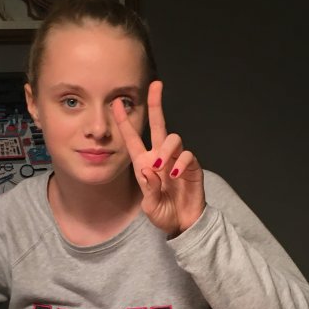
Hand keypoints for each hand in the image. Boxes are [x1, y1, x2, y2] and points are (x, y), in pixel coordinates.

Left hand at [112, 81, 205, 236]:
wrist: (183, 223)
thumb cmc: (163, 213)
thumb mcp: (149, 206)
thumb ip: (148, 189)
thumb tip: (149, 170)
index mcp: (144, 163)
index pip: (133, 139)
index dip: (124, 121)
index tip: (116, 103)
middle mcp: (160, 157)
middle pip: (158, 125)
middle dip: (156, 104)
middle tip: (155, 86)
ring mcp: (177, 160)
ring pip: (173, 139)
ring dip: (166, 149)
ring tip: (161, 167)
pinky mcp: (192, 166)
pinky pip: (187, 156)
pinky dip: (180, 163)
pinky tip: (174, 175)